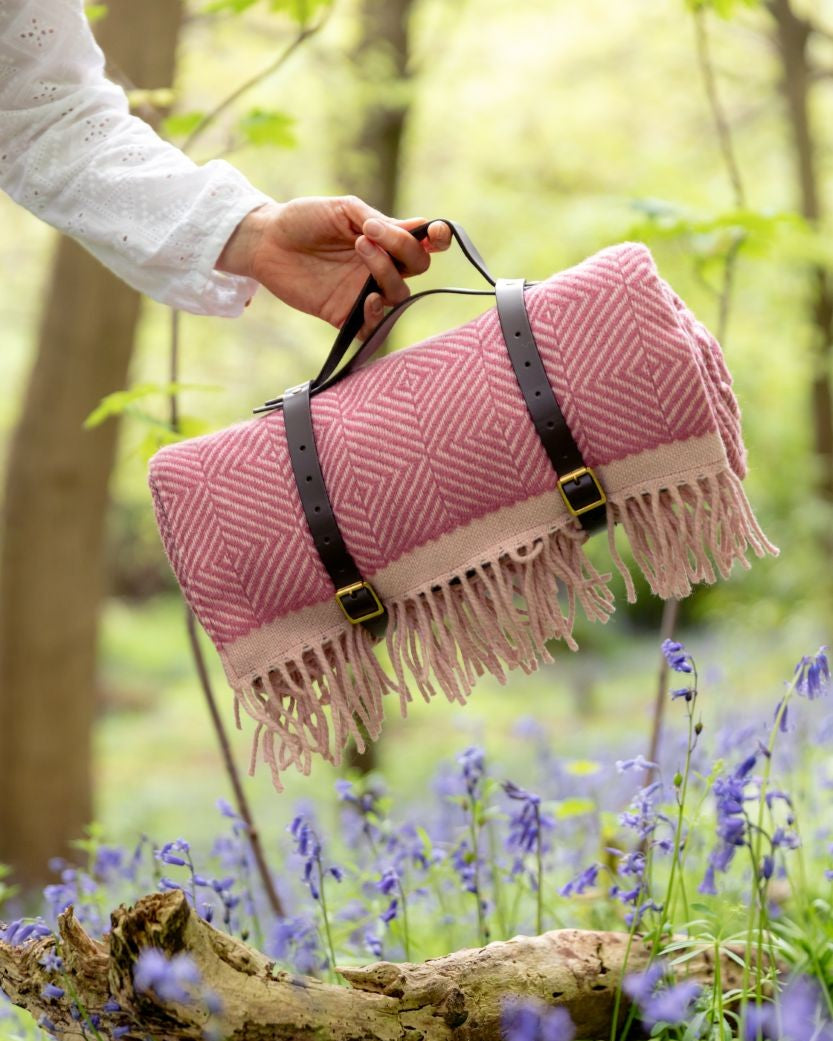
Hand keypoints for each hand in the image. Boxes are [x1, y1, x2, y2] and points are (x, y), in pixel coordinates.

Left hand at [216, 195, 451, 337]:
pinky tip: (367, 300)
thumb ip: (373, 218)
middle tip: (370, 234)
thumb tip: (409, 230)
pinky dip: (376, 316)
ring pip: (399, 295)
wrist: (266, 242)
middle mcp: (380, 266)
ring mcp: (364, 291)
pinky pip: (373, 327)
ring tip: (359, 249)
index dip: (438, 239)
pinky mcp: (344, 315)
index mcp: (384, 238)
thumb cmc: (303, 219)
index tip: (436, 233)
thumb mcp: (341, 209)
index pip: (423, 243)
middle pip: (418, 267)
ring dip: (386, 273)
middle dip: (404, 250)